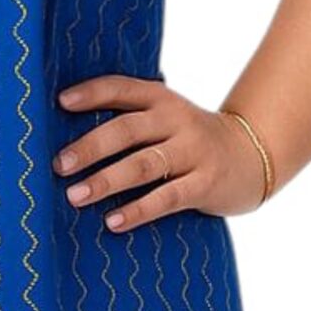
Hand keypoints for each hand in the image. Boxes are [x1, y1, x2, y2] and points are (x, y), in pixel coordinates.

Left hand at [52, 73, 267, 224]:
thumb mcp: (165, 121)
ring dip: (107, 180)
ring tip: (75, 195)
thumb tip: (66, 146)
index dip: (92, 93)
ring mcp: (193, 152)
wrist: (251, 156)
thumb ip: (128, 124)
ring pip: (144, 165)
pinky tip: (113, 221)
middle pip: (127, 130)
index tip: (60, 102)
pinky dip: (139, 210)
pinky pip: (167, 198)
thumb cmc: (188, 142)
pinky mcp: (206, 184)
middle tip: (59, 165)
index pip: (122, 88)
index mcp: (161, 100)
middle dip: (90, 147)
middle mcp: (177, 120)